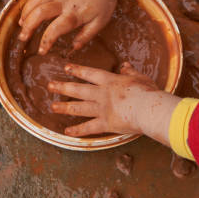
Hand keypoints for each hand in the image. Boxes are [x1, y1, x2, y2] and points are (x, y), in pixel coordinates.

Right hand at [18, 0, 120, 53]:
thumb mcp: (101, 21)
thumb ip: (87, 35)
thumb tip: (75, 47)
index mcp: (74, 14)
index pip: (55, 29)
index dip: (46, 41)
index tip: (42, 51)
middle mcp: (63, 3)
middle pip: (39, 13)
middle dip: (28, 27)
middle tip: (23, 37)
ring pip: (36, 1)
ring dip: (26, 13)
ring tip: (21, 24)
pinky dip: (30, 1)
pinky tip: (27, 10)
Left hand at [48, 62, 166, 136]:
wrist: (148, 108)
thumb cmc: (147, 92)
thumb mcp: (139, 77)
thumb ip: (130, 71)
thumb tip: (125, 65)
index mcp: (110, 81)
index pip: (89, 73)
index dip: (77, 70)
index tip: (66, 68)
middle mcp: (102, 94)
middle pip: (78, 90)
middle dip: (62, 87)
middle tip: (49, 85)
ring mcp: (102, 109)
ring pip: (79, 108)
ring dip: (64, 108)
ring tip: (52, 107)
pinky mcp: (106, 124)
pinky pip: (88, 128)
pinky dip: (78, 131)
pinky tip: (67, 132)